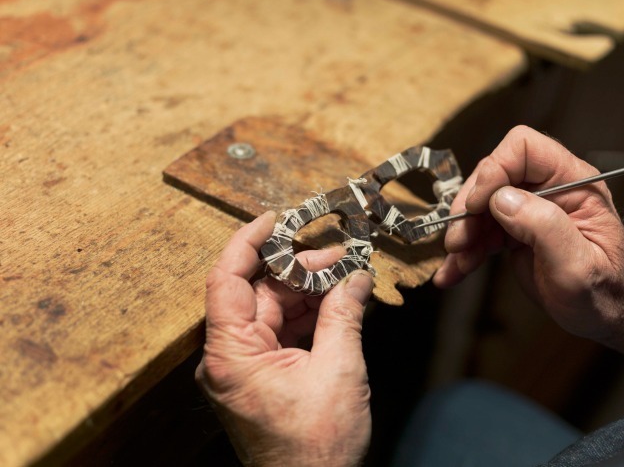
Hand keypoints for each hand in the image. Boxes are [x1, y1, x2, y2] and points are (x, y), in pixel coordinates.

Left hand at [195, 211, 373, 466]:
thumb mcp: (338, 371)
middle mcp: (230, 356)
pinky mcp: (262, 374)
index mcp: (233, 355)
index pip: (226, 280)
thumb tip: (357, 276)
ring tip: (345, 277)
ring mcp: (245, 366)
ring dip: (307, 291)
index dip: (248, 243)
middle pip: (257, 291)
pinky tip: (337, 302)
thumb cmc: (316, 448)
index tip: (275, 219)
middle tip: (339, 257)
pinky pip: (281, 330)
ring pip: (272, 308)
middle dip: (298, 269)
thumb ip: (343, 315)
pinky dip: (308, 314)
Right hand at [433, 126, 623, 341]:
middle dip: (470, 208)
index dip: (495, 169)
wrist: (607, 316)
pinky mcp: (513, 232)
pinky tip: (452, 272)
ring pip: (480, 206)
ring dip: (462, 233)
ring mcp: (528, 210)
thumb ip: (545, 227)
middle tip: (458, 239)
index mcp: (573, 183)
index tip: (478, 204)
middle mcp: (548, 189)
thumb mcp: (579, 264)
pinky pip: (480, 233)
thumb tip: (502, 199)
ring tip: (457, 261)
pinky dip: (463, 253)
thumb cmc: (606, 292)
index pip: (525, 149)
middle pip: (493, 176)